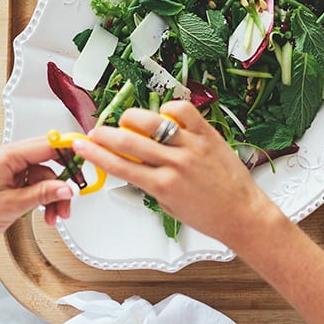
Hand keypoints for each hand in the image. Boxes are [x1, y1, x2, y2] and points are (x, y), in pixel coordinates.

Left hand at [0, 137, 72, 282]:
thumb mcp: (12, 206)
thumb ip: (43, 193)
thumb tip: (67, 187)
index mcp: (3, 156)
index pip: (45, 144)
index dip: (69, 150)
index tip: (88, 154)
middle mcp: (4, 159)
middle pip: (46, 162)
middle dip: (61, 183)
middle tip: (72, 198)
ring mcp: (5, 171)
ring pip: (41, 177)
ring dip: (52, 196)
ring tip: (56, 215)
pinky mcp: (5, 183)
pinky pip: (32, 186)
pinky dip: (41, 199)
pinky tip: (46, 213)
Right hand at [73, 100, 275, 246]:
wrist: (242, 213)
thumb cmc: (209, 214)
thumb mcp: (167, 206)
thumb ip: (148, 183)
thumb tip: (131, 163)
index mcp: (162, 185)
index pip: (118, 165)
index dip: (94, 153)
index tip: (81, 145)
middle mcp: (176, 163)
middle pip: (128, 141)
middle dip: (105, 134)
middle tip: (97, 131)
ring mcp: (193, 146)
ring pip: (152, 121)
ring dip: (132, 118)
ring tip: (128, 122)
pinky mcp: (208, 135)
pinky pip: (183, 111)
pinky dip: (168, 109)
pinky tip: (163, 116)